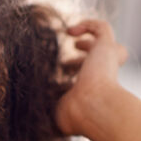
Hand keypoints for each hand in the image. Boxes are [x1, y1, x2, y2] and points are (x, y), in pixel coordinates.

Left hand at [54, 19, 128, 137]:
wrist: (91, 108)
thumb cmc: (75, 115)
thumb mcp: (58, 111)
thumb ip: (51, 106)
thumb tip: (33, 109)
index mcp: (95, 90)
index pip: (92, 78)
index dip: (80, 71)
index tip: (65, 72)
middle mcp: (105, 75)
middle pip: (102, 60)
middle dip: (85, 57)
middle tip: (68, 62)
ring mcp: (107, 60)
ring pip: (107, 42)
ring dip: (89, 40)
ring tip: (73, 41)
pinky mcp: (108, 46)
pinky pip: (102, 28)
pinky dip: (87, 25)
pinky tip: (70, 32)